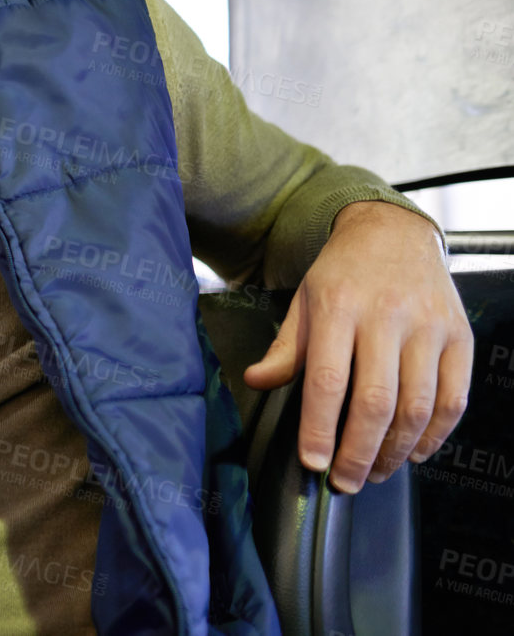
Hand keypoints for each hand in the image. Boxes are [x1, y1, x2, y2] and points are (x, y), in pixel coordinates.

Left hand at [243, 201, 471, 492]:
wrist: (394, 234)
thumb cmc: (342, 276)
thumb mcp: (304, 302)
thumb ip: (285, 348)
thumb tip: (256, 381)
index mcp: (339, 307)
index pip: (327, 380)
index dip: (320, 428)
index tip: (313, 463)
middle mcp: (387, 317)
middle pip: (376, 402)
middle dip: (359, 452)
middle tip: (346, 482)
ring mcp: (429, 328)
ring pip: (417, 407)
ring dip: (396, 451)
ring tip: (375, 472)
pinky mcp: (460, 338)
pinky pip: (454, 399)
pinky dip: (435, 435)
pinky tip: (413, 452)